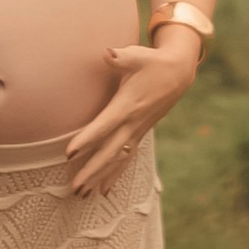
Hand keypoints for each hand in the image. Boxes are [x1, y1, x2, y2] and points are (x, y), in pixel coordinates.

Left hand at [61, 31, 200, 196]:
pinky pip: (126, 159)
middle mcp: (133, 123)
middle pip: (110, 152)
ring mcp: (137, 131)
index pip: (104, 125)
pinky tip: (104, 191)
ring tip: (83, 196)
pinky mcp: (140, 133)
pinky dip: (115, 175)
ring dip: (101, 178)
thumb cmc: (152, 62)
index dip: (87, 139)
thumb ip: (121, 57)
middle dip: (92, 171)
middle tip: (74, 188)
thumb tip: (107, 52)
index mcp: (128, 105)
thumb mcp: (138, 56)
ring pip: (118, 160)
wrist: (178, 72)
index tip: (69, 153)